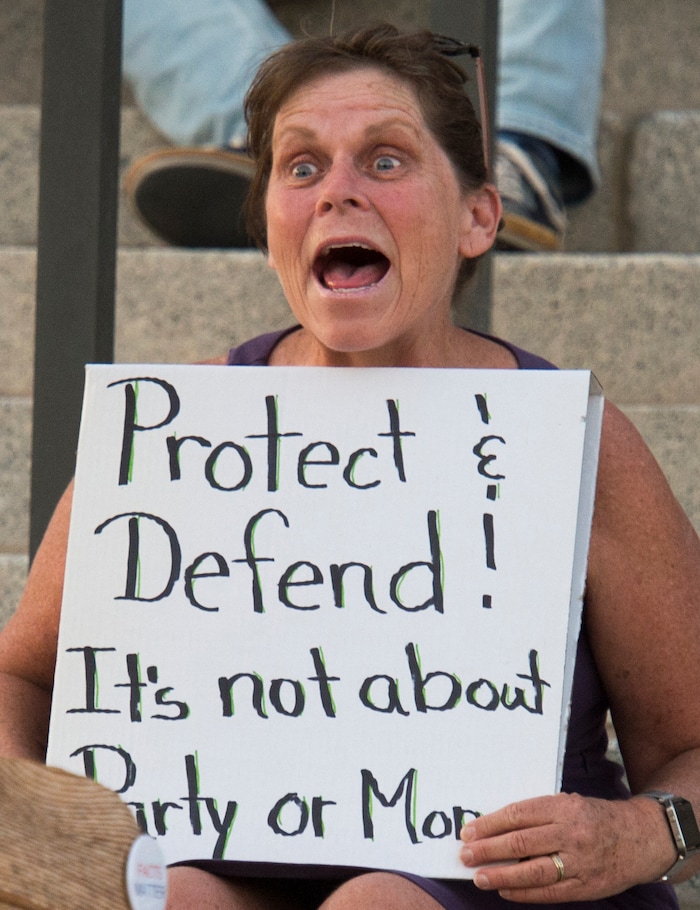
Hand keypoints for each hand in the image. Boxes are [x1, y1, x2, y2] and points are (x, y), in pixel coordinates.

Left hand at [459, 793, 675, 902]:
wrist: (640, 838)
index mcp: (564, 807)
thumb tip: (495, 827)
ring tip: (479, 877)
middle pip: (521, 842)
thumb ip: (538, 814)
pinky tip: (505, 889)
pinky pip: (550, 893)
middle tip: (466, 855)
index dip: (491, 824)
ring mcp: (580, 862)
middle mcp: (571, 833)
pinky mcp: (587, 887)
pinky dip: (524, 892)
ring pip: (533, 871)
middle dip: (489, 850)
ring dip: (501, 874)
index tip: (469, 831)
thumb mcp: (568, 803)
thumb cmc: (594, 817)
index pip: (518, 814)